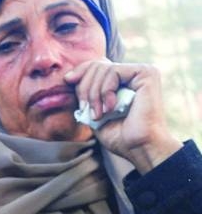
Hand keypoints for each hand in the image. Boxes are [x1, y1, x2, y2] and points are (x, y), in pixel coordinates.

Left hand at [64, 59, 180, 172]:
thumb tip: (69, 77)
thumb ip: (87, 95)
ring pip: (102, 68)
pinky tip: (110, 109)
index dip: (80, 71)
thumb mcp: (95, 113)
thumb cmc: (120, 136)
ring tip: (98, 115)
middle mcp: (134, 73)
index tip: (67, 81)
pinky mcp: (146, 73)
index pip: (97, 65)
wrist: (140, 148)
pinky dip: (105, 92)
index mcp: (124, 80)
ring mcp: (142, 71)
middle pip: (96, 65)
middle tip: (86, 110)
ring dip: (93, 95)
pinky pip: (113, 71)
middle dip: (84, 88)